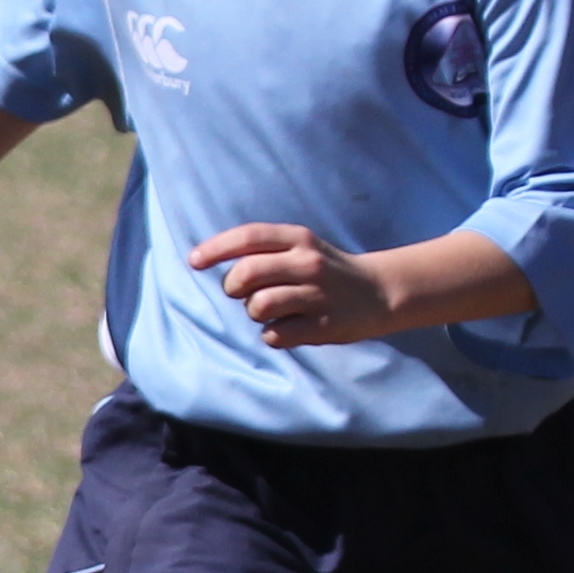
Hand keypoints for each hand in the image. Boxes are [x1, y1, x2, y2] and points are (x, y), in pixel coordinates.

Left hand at [189, 222, 388, 347]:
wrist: (380, 292)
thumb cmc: (324, 271)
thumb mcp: (299, 247)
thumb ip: (262, 249)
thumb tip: (206, 259)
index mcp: (299, 238)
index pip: (249, 236)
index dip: (215, 248)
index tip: (193, 261)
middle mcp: (308, 262)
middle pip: (246, 273)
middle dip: (233, 287)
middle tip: (244, 294)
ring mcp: (318, 294)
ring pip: (258, 306)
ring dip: (254, 313)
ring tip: (271, 311)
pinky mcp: (325, 324)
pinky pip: (276, 334)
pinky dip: (273, 335)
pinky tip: (288, 328)